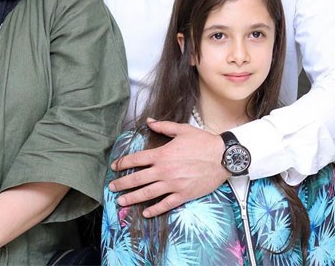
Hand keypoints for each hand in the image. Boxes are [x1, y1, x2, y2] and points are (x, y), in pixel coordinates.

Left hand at [108, 119, 227, 216]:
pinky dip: (154, 210)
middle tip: (111, 187)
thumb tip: (149, 121)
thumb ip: (163, 126)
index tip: (114, 167)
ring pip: (148, 193)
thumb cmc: (203, 142)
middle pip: (137, 178)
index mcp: (162, 154)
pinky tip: (146, 213)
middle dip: (122, 184)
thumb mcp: (182, 129)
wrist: (223, 157)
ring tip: (121, 202)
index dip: (123, 163)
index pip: (137, 159)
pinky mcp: (183, 195)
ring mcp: (173, 184)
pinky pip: (166, 204)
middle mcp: (164, 170)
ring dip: (132, 198)